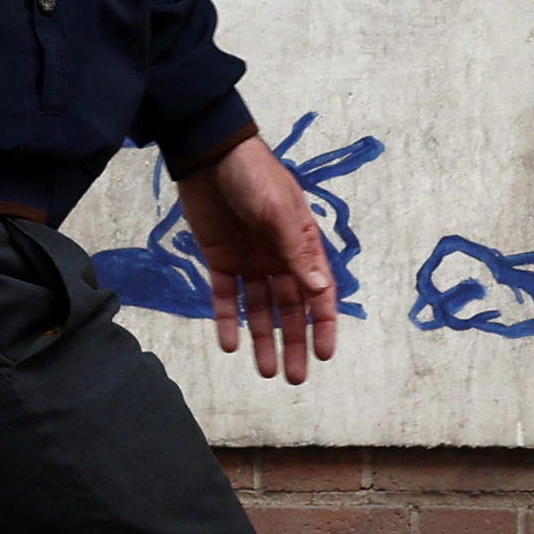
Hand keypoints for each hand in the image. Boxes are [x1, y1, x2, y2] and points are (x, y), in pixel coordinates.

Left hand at [177, 137, 342, 382]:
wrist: (209, 155)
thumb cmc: (254, 176)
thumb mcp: (279, 210)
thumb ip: (297, 251)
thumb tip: (320, 288)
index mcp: (301, 244)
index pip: (318, 292)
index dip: (323, 324)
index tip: (325, 354)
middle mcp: (278, 258)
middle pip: (290, 309)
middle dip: (295, 342)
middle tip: (296, 378)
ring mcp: (249, 260)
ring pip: (259, 309)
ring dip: (263, 339)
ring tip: (266, 371)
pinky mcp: (220, 260)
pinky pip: (226, 297)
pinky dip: (228, 320)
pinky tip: (230, 345)